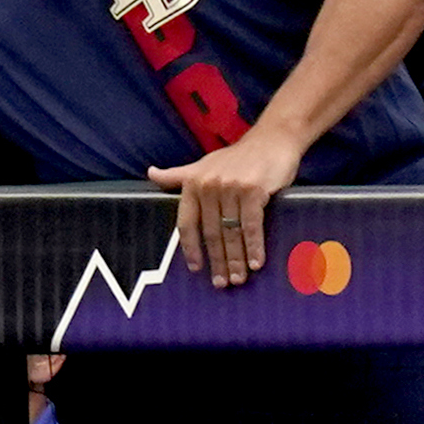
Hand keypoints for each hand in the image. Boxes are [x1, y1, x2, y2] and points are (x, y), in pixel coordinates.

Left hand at [146, 126, 305, 289]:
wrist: (273, 139)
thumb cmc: (238, 157)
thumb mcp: (204, 164)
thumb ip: (179, 175)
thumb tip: (151, 174)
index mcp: (193, 183)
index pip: (187, 223)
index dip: (190, 249)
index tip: (195, 269)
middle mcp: (208, 185)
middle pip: (211, 233)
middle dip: (217, 261)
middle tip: (221, 283)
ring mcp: (230, 187)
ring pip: (231, 232)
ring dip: (236, 260)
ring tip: (238, 279)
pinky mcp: (253, 190)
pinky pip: (252, 226)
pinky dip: (254, 247)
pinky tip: (256, 264)